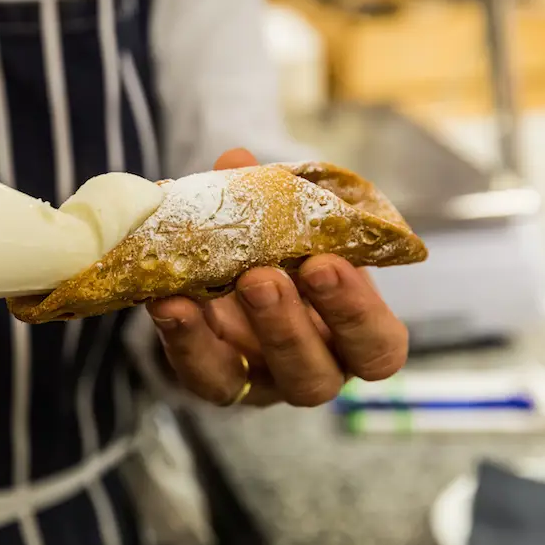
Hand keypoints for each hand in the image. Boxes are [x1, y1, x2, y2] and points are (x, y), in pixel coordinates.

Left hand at [146, 149, 407, 406]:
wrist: (228, 281)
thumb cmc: (284, 254)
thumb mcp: (290, 229)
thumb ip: (274, 202)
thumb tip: (237, 161)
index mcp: (353, 340)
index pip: (377, 347)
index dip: (356, 312)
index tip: (327, 262)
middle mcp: (311, 371)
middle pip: (313, 377)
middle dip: (288, 326)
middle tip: (263, 276)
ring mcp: (257, 383)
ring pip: (251, 384)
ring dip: (222, 333)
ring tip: (218, 282)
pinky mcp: (209, 380)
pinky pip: (196, 369)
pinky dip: (180, 334)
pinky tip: (167, 299)